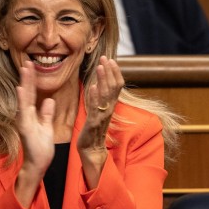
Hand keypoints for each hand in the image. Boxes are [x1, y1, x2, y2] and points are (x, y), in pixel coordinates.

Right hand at [14, 59, 54, 205]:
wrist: (38, 164)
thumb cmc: (41, 148)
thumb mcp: (47, 126)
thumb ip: (46, 113)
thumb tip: (49, 100)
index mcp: (31, 114)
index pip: (32, 94)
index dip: (32, 80)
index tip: (32, 66)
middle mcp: (25, 115)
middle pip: (27, 93)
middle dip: (27, 77)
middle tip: (27, 61)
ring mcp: (23, 121)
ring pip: (24, 99)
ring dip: (24, 83)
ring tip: (25, 69)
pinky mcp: (24, 127)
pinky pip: (23, 111)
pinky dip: (22, 100)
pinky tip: (21, 88)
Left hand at [78, 56, 123, 187]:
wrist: (91, 150)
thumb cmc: (93, 130)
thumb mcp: (97, 111)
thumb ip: (99, 98)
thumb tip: (98, 83)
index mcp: (110, 106)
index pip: (117, 86)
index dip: (115, 73)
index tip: (110, 60)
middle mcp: (108, 110)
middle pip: (113, 88)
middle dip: (110, 72)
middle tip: (105, 58)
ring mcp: (102, 116)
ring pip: (106, 96)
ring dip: (103, 80)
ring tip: (100, 67)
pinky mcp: (93, 124)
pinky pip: (95, 109)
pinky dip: (94, 97)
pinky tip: (92, 87)